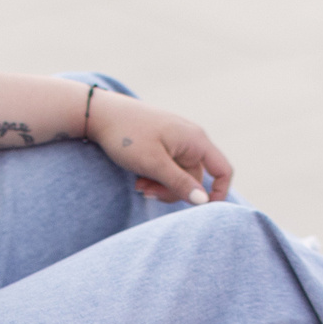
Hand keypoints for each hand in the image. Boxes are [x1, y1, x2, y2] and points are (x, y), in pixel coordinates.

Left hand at [90, 94, 233, 204]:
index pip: (223, 170)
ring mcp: (176, 141)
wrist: (99, 113)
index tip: (201, 210)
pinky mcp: (162, 144)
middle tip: (146, 192)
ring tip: (139, 185)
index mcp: (195, 140)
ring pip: (178, 175)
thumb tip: (203, 202)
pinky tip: (138, 176)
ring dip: (161, 186)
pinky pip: (167, 167)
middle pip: (195, 178)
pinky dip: (155, 176)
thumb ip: (179, 183)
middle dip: (172, 191)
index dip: (219, 192)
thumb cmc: (127, 135)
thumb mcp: (153, 163)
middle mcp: (190, 140)